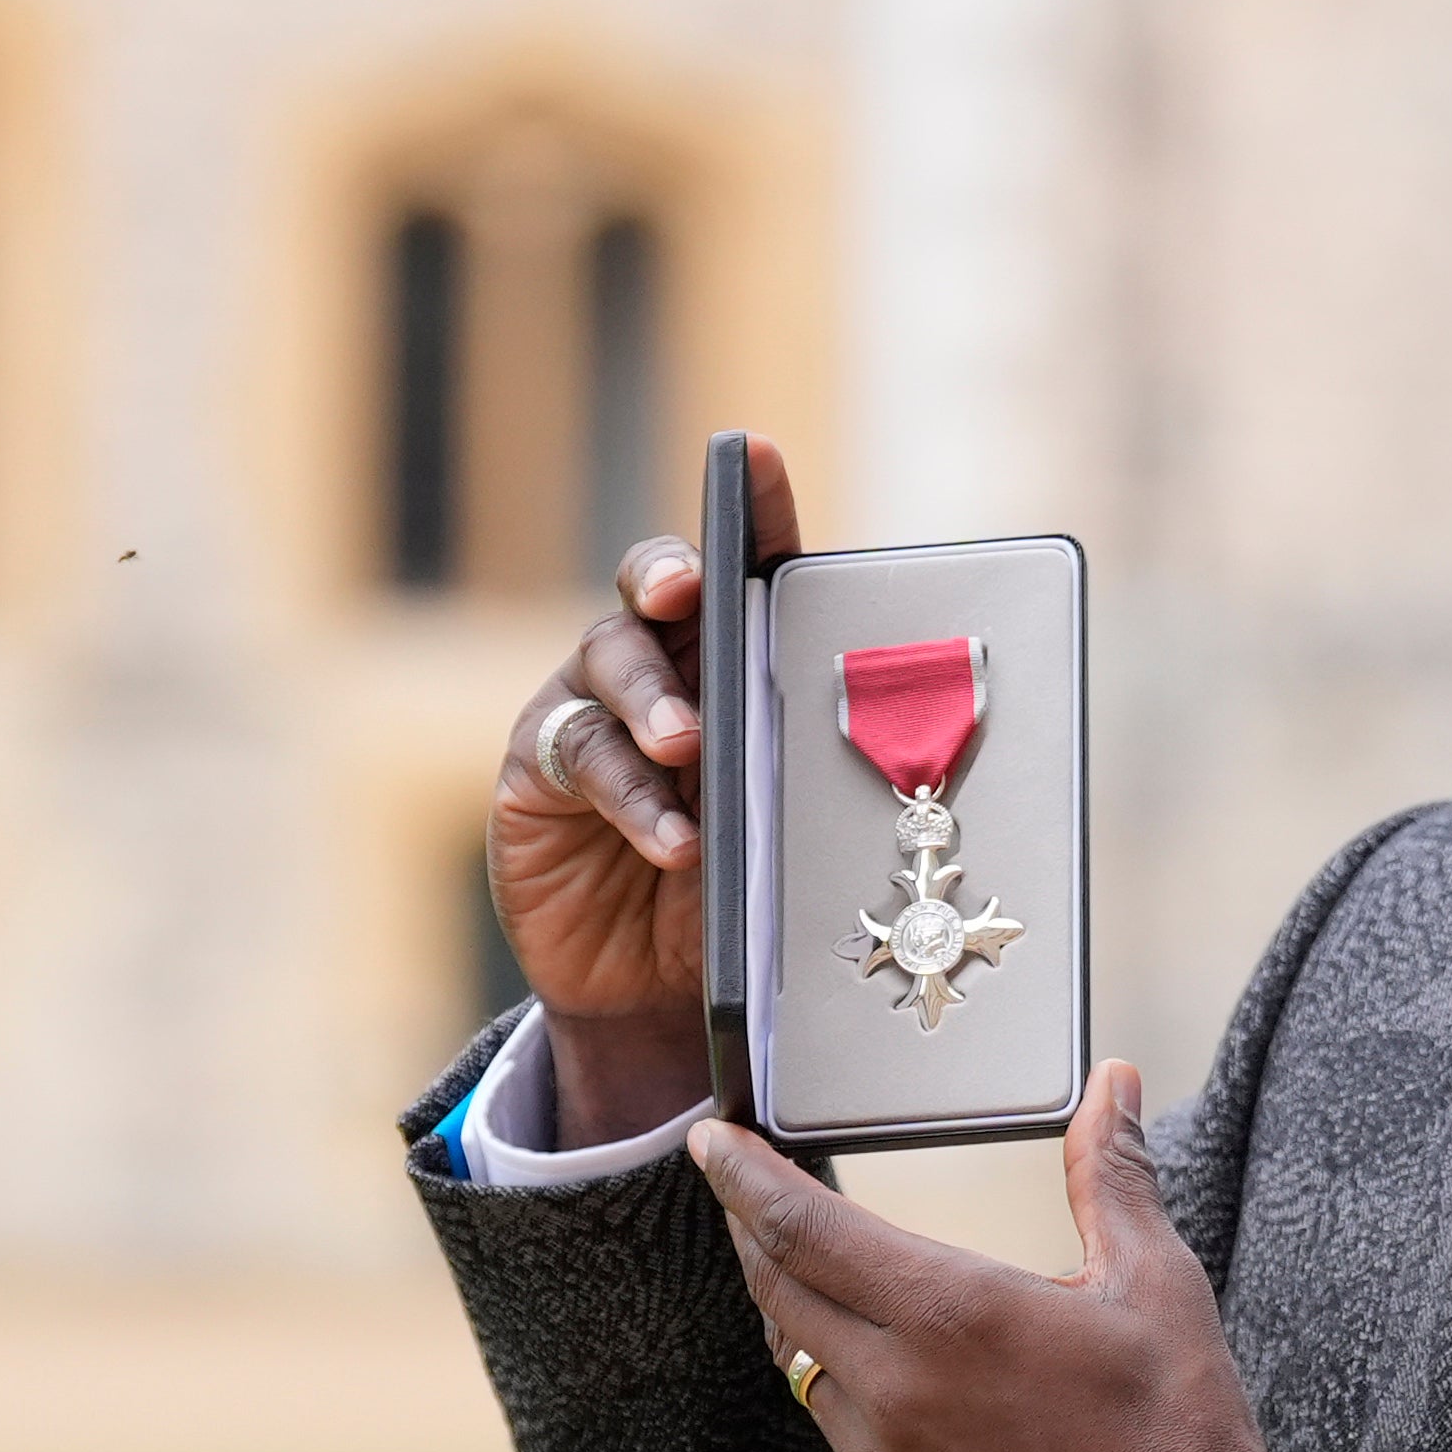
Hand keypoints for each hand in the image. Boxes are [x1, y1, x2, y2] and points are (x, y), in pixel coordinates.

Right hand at [489, 435, 802, 1147]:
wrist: (662, 992)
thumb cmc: (747, 892)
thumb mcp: (795, 828)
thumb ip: (818, 774)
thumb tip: (911, 748)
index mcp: (735, 658)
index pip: (744, 566)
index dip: (750, 507)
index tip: (755, 459)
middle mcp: (661, 664)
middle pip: (653, 588)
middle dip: (667, 575)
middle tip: (685, 595)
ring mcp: (592, 711)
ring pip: (609, 662)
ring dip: (653, 700)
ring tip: (690, 744)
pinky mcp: (540, 771)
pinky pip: (581, 758)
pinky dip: (632, 796)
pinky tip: (675, 840)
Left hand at [683, 1063, 1312, 1451]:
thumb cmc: (1179, 1438)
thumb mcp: (1157, 1287)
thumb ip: (1112, 1176)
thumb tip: (1112, 1083)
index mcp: (954, 1314)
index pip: (805, 1228)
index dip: (743, 1179)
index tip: (709, 1142)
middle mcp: (898, 1387)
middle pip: (779, 1289)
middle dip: (750, 1228)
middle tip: (742, 1187)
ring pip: (798, 1362)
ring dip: (788, 1303)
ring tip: (801, 1262)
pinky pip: (835, 1428)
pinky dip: (833, 1376)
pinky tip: (868, 1362)